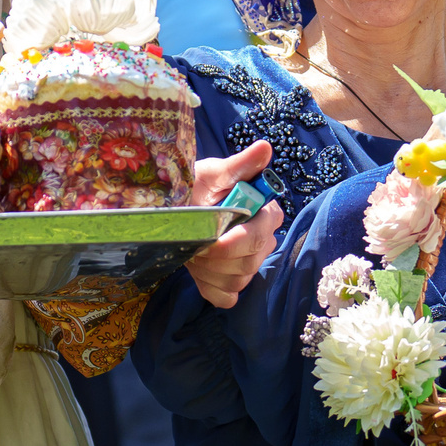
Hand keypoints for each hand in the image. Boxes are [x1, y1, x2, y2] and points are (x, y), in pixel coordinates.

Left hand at [182, 140, 281, 309]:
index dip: (238, 238)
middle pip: (249, 261)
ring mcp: (248, 267)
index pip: (264, 232)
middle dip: (217, 254)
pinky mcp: (230, 285)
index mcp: (266, 214)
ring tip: (191, 248)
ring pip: (237, 279)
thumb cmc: (199, 187)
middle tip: (193, 240)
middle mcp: (263, 243)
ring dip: (208, 268)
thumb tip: (264, 148)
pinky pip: (226, 297)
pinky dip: (209, 287)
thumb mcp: (214, 173)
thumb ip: (240, 164)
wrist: (178, 207)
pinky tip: (196, 268)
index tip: (213, 233)